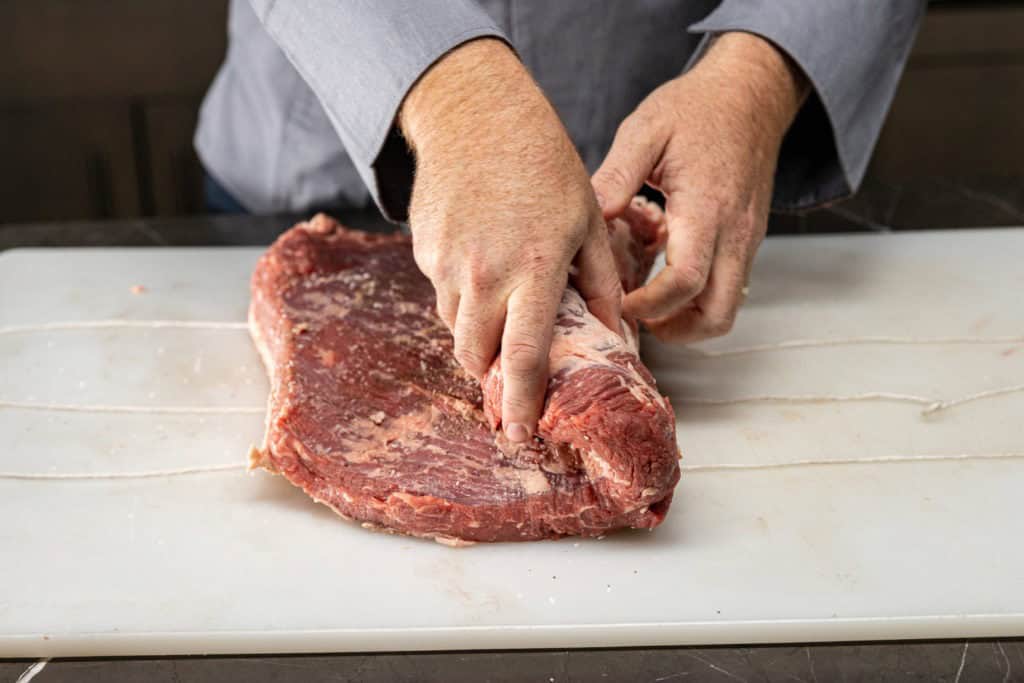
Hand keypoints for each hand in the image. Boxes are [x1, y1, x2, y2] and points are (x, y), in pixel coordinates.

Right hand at [400, 39, 621, 441]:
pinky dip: (461, 294)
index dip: (523, 403)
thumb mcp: (587, 219)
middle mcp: (484, 275)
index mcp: (534, 270)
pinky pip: (441, 292)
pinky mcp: (423, 250)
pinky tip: (480, 260)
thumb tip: (613, 332)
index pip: (525, 357)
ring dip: (477, 332)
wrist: (475, 115)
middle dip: (492, 374)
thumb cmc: (543, 165)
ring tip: (500, 301)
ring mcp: (446, 263)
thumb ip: (599, 281)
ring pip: (456, 327)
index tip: (521, 435)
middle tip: (509, 372)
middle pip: (477, 357)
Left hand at [592, 32, 807, 341]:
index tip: (619, 304)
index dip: (650, 305)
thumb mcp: (646, 130)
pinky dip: (700, 300)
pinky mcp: (748, 241)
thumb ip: (617, 176)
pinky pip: (730, 288)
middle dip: (676, 331)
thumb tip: (590, 217)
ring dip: (690, 322)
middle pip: (717, 314)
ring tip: (649, 310)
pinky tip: (666, 284)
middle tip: (635, 319)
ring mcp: (747, 240)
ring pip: (729, 308)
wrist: (751, 94)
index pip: (685, 280)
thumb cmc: (697, 109)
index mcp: (706, 208)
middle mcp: (735, 233)